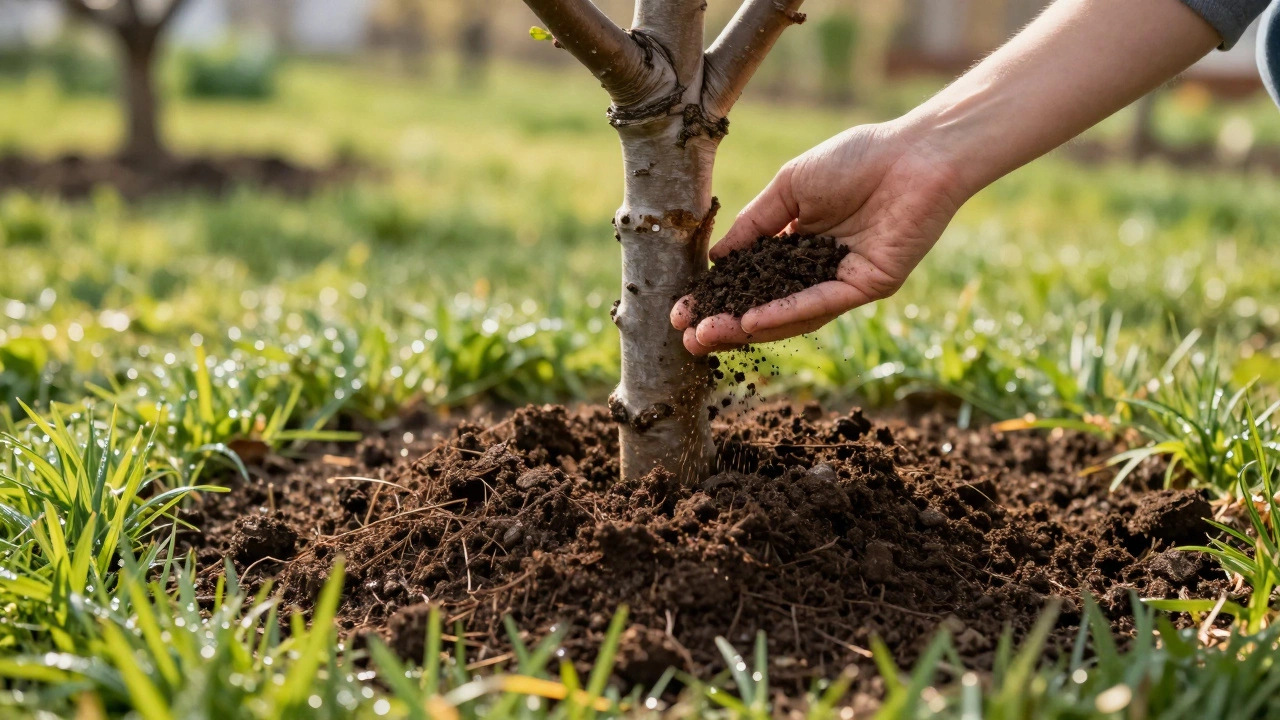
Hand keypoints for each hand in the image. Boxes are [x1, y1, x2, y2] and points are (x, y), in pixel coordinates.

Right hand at [671, 120, 969, 354]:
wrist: (915, 154)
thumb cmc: (856, 158)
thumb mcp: (790, 187)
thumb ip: (755, 224)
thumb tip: (717, 259)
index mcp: (797, 243)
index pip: (750, 279)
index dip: (716, 296)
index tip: (682, 311)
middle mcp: (817, 268)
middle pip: (764, 305)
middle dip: (726, 324)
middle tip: (689, 338)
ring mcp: (842, 280)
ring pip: (789, 314)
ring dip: (748, 326)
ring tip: (712, 335)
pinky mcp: (866, 286)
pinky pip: (820, 304)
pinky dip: (786, 313)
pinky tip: (753, 321)